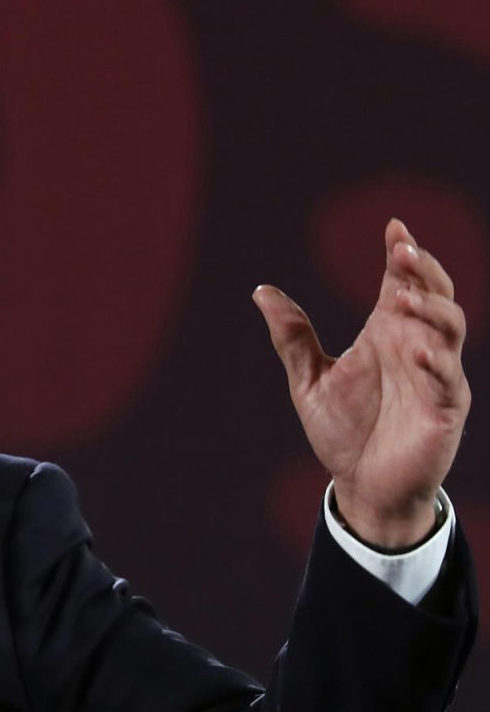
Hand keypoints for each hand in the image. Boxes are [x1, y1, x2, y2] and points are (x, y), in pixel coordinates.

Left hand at [254, 220, 469, 548]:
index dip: (402, 253)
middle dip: (424, 270)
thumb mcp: (309, 380)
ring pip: (450, 328)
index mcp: (387, 334)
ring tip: (404, 297)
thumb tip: (261, 291)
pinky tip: (416, 352)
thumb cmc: (343, 432)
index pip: (402, 282)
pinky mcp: (445, 408)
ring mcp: (436, 376)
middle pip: (434, 295)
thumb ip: (292, 337)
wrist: (361, 486)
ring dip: (433, 308)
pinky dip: (436, 362)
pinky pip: (448, 378)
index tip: (392, 225)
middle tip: (403, 251)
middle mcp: (416, 347)